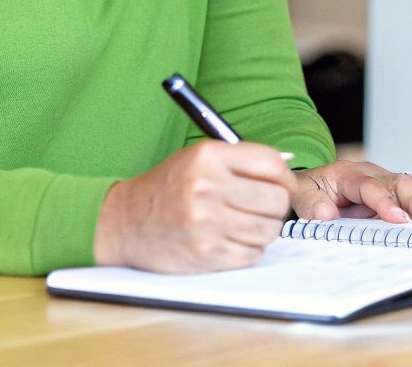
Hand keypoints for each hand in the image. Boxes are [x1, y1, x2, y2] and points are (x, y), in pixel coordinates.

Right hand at [94, 141, 295, 272]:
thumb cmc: (168, 187)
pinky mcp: (205, 253)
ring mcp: (206, 223)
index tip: (283, 185)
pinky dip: (249, 249)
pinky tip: (232, 239)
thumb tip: (286, 172)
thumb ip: (241, 161)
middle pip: (277, 200)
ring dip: (264, 229)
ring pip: (269, 230)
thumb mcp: (199, 158)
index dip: (285, 177)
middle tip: (264, 208)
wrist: (125, 222)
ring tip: (245, 224)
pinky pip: (252, 254)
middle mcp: (207, 187)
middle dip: (277, 205)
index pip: (272, 164)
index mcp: (208, 157)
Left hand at [293, 160, 411, 224]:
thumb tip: (326, 214)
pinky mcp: (392, 194)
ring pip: (411, 187)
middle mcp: (371, 174)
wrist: (312, 188)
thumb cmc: (308, 192)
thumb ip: (311, 203)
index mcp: (347, 174)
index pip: (370, 186)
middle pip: (398, 182)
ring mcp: (384, 183)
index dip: (385, 202)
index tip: (398, 219)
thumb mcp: (300, 195)